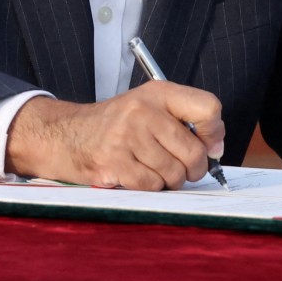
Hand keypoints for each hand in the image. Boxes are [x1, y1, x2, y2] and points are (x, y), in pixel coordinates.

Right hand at [5, 83, 224, 189]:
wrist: (65, 135)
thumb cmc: (115, 127)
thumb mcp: (148, 109)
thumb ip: (183, 123)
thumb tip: (216, 150)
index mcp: (157, 92)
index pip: (209, 107)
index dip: (214, 133)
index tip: (206, 144)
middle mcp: (142, 109)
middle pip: (194, 151)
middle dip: (191, 169)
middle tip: (178, 168)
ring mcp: (126, 135)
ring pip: (175, 173)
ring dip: (168, 180)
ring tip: (151, 169)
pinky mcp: (114, 160)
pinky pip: (152, 186)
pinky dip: (149, 188)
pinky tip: (135, 176)